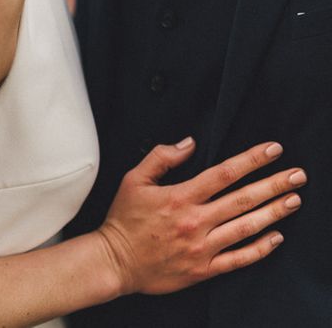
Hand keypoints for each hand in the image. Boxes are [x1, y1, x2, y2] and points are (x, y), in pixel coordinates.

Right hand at [96, 138, 305, 295]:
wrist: (115, 260)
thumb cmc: (124, 220)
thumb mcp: (133, 179)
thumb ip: (161, 157)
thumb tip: (189, 143)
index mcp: (180, 197)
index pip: (224, 173)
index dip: (251, 160)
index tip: (272, 150)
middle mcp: (195, 221)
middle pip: (243, 199)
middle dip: (274, 184)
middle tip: (297, 175)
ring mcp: (202, 247)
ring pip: (246, 227)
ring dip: (274, 212)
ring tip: (294, 200)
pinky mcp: (203, 269)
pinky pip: (239, 259)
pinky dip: (260, 248)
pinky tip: (276, 237)